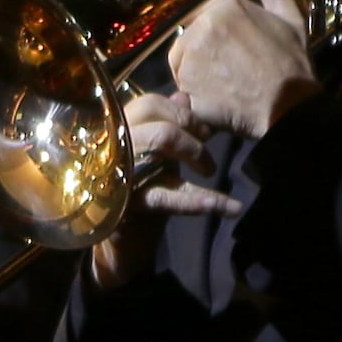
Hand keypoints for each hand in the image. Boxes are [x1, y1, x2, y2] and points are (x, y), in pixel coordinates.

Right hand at [94, 87, 244, 283]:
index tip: (202, 130)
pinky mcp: (127, 203)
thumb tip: (183, 95)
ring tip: (211, 172)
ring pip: (161, 142)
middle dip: (191, 131)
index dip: (181, 113)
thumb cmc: (137, 194)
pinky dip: (206, 201)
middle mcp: (110, 146)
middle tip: (207, 151)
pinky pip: (171, 195)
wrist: (121, 246)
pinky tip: (231, 207)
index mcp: (114, 132)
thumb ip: (165, 125)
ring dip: (197, 154)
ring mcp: (116, 172)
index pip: (148, 103)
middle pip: (155, 114)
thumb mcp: (153, 155)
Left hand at [168, 0, 317, 140]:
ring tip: (221, 84)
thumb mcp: (292, 23)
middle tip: (226, 69)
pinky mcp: (185, 80)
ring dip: (195, 73)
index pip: (204, 14)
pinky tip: (217, 98)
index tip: (226, 49)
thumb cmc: (290, 65)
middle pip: (188, 37)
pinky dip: (194, 94)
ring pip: (181, 61)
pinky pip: (181, 85)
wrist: (285, 104)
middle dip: (202, 53)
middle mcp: (203, 24)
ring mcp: (191, 52)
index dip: (214, 34)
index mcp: (225, 5)